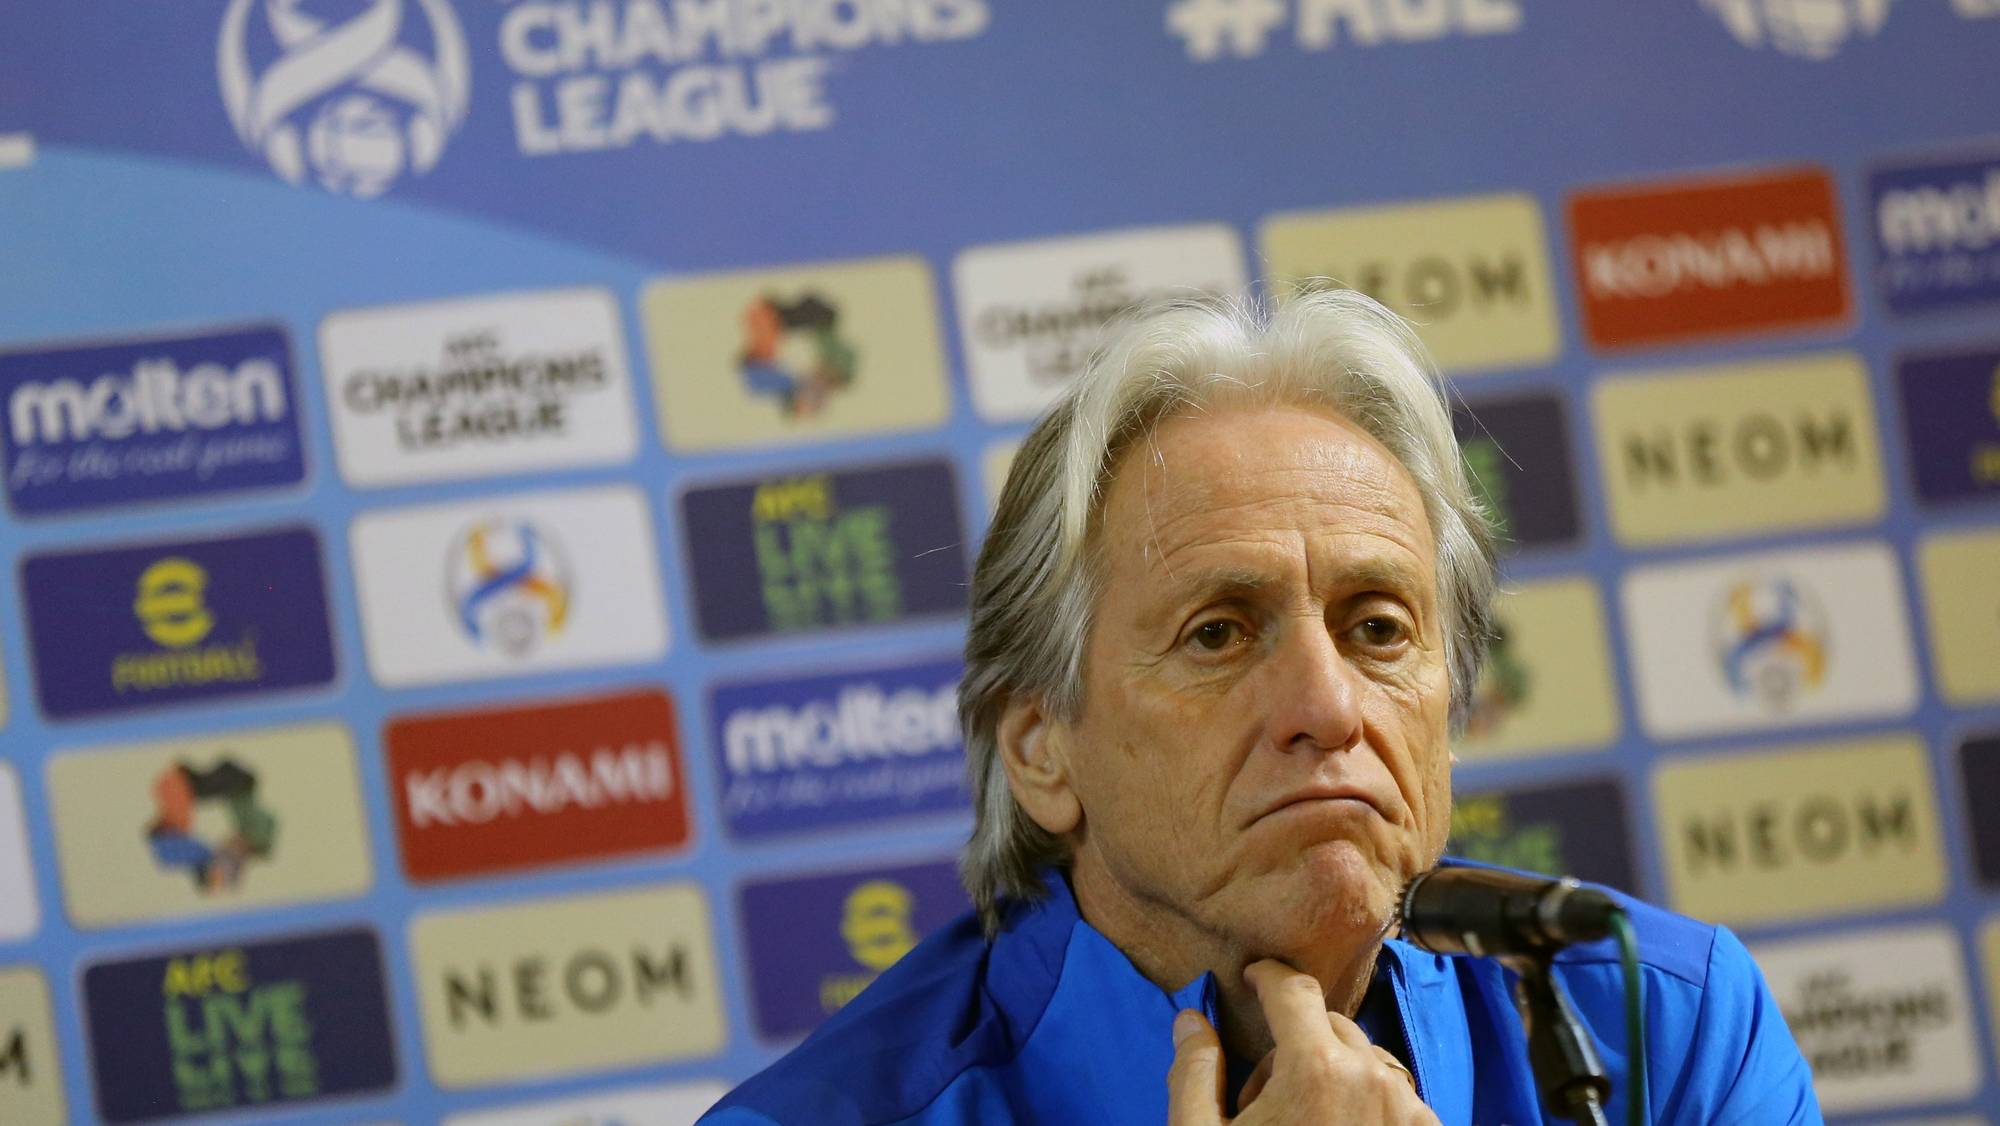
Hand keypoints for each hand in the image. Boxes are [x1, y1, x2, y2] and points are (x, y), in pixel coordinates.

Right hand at [1167, 959, 1439, 1124]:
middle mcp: (1370, 1077)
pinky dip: (1367, 1105)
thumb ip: (1194, 1074)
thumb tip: (1191, 1020)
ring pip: (1366, 1062)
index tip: (1253, 980)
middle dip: (1295, 1043)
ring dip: (1334, 1075)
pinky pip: (1395, 1098)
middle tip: (1263, 1095)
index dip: (1267, 976)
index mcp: (1313, 1067)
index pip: (1293, 988)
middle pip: (1329, 1025)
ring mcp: (1407, 1109)